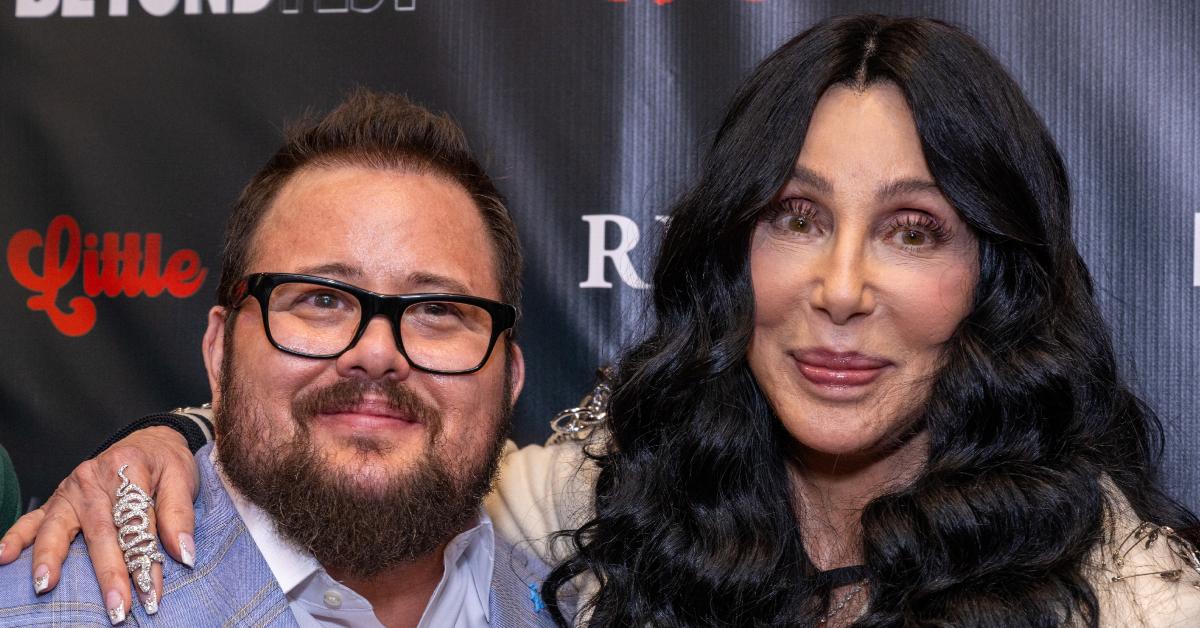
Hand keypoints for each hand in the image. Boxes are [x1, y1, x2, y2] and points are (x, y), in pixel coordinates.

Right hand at [0, 426, 199, 617]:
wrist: (149, 441)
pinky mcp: (57, 500)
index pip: (137, 520)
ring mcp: (70, 489)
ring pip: (60, 528)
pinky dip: (16, 538)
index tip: (151, 591)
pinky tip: (4, 557)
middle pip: (101, 531)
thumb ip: (180, 515)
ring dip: (53, 560)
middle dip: (109, 573)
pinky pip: (33, 520)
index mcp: (128, 468)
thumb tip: (183, 553)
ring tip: (47, 586)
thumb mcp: (183, 479)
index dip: (145, 558)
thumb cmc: (166, 463)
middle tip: (117, 606)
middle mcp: (93, 478)